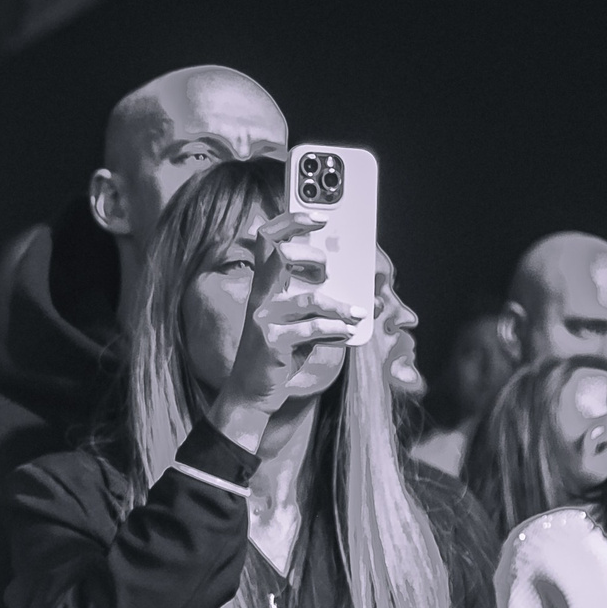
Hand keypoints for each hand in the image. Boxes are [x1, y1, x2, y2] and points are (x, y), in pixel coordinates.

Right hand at [213, 212, 361, 427]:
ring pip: (306, 298)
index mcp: (264, 285)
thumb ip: (312, 298)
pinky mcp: (271, 343)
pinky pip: (310, 330)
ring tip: (356, 314)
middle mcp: (260, 296)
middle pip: (278, 253)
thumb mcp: (293, 319)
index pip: (266, 238)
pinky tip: (347, 333)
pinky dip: (335, 330)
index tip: (318, 216)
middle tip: (329, 269)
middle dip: (312, 254)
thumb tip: (350, 283)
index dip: (290, 220)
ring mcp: (263, 319)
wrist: (250, 391)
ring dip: (338, 306)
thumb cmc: (277, 352)